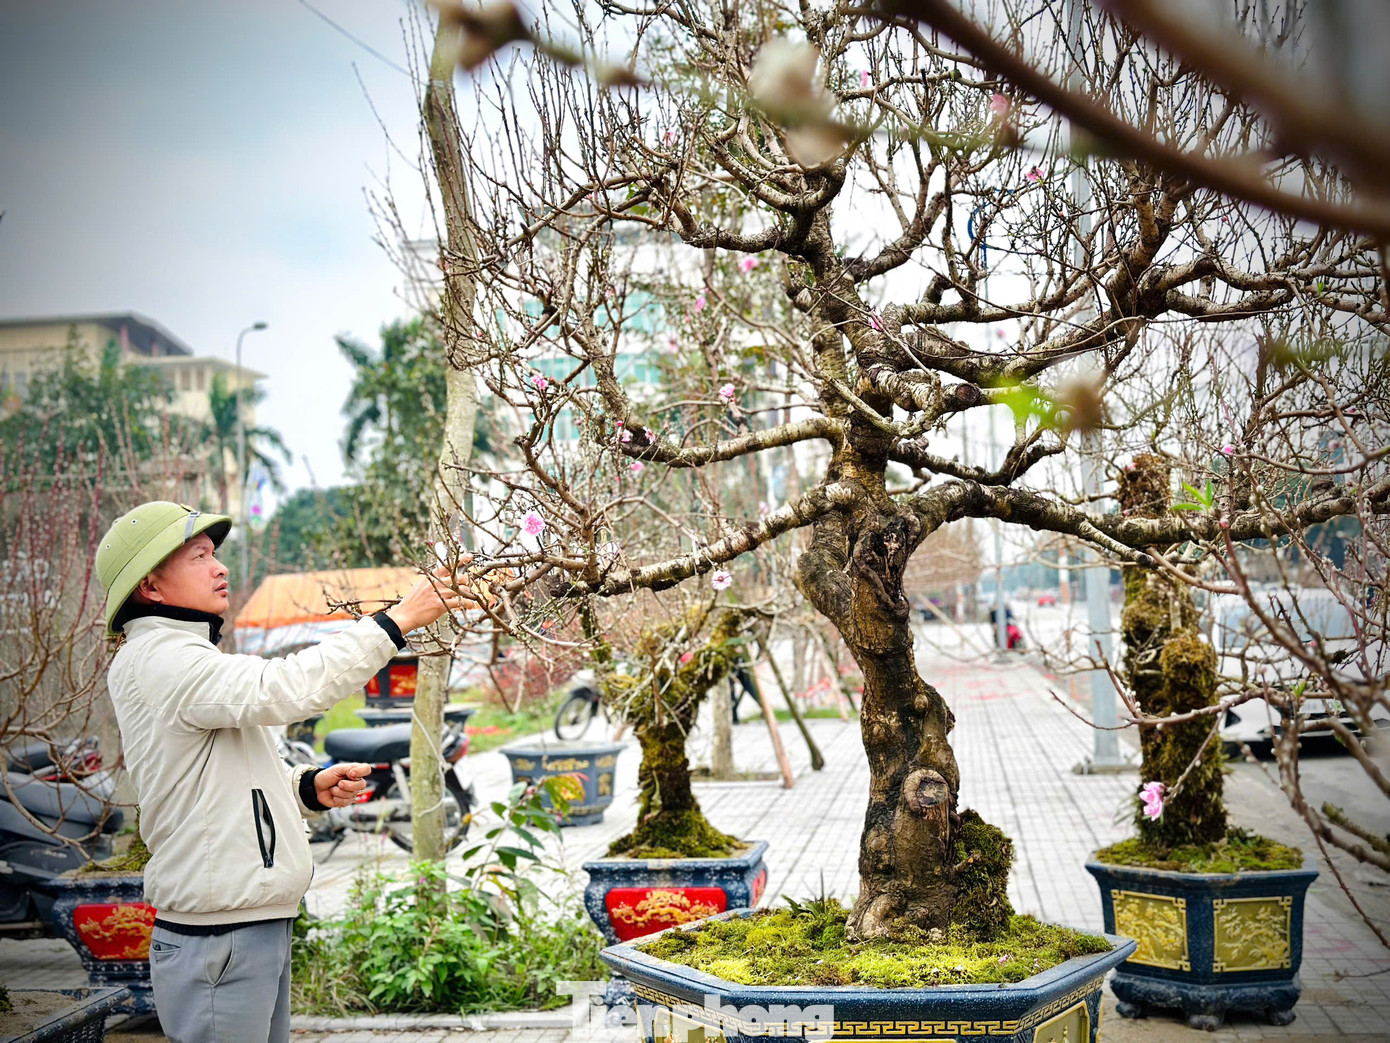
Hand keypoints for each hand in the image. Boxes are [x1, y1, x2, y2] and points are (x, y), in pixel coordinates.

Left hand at [314, 763, 371, 807]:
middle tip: (339, 783)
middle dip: (347, 785)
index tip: (351, 773)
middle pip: (361, 785)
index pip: (367, 769)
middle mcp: (356, 782)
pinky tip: (334, 795)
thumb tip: (356, 774)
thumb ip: (349, 768)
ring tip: (334, 788)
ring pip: (351, 795)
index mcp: (356, 772)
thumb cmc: (328, 776)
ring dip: (338, 792)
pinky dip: (336, 798)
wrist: (317, 787)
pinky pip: (345, 802)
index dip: (360, 772)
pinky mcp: (347, 802)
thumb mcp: (338, 768)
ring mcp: (352, 793)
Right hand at [384, 558, 499, 633]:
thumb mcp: (420, 587)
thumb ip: (432, 582)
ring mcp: (439, 593)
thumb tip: (442, 579)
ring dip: (469, 593)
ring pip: (461, 589)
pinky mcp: (441, 605)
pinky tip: (471, 605)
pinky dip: (468, 603)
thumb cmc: (412, 603)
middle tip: (470, 585)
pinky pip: (460, 602)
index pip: (447, 565)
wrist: (404, 615)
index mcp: (430, 577)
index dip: (460, 560)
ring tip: (472, 596)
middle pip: (458, 577)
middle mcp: (436, 583)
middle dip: (467, 581)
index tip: (469, 556)